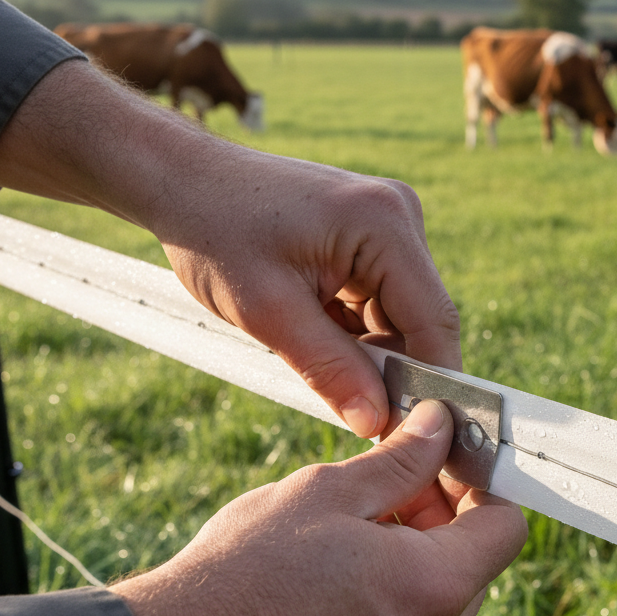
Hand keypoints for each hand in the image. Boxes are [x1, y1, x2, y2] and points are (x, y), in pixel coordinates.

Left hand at [0, 59, 460, 436]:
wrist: (182, 182)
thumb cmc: (215, 233)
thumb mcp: (268, 313)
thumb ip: (329, 370)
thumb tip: (376, 423)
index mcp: (385, 224)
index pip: (434, 321)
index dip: (432, 383)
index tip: (416, 433)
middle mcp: (399, 216)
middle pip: (420, 319)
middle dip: (389, 368)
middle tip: (348, 408)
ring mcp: (388, 223)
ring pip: (398, 315)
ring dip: (364, 348)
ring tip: (306, 346)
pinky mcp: (370, 234)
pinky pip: (378, 300)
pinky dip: (351, 329)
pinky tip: (310, 328)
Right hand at [111, 400, 527, 615]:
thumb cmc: (246, 568)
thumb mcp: (328, 492)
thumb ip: (401, 459)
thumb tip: (440, 426)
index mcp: (434, 589)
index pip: (506, 527)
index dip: (480, 485)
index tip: (443, 459)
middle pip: (476, 564)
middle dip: (444, 516)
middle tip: (386, 483)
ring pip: (441, 599)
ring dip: (416, 555)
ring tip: (351, 529)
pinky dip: (392, 597)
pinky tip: (336, 575)